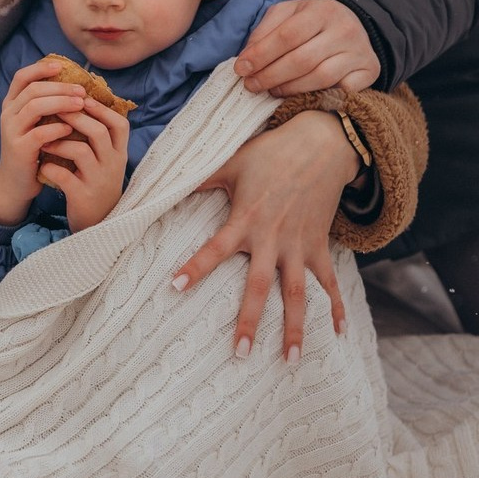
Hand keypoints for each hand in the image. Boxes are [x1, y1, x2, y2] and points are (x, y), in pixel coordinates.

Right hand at [0, 60, 86, 225]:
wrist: (16, 183)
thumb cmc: (32, 150)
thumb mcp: (34, 124)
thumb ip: (45, 105)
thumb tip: (73, 84)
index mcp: (11, 104)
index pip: (21, 77)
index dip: (40, 68)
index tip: (61, 66)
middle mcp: (8, 114)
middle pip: (32, 90)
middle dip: (59, 87)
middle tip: (82, 90)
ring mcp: (11, 131)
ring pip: (34, 107)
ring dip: (60, 103)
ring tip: (81, 104)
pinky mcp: (19, 150)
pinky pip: (39, 133)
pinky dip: (57, 128)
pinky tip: (71, 129)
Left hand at [35, 98, 129, 231]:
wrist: (97, 225)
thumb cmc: (96, 183)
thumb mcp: (104, 160)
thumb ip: (98, 137)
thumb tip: (81, 102)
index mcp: (119, 153)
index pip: (119, 124)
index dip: (101, 108)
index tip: (81, 97)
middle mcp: (112, 165)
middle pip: (98, 131)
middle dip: (74, 116)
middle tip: (54, 109)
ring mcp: (99, 181)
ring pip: (81, 151)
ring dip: (59, 141)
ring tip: (44, 140)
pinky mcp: (83, 197)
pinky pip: (65, 176)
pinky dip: (51, 167)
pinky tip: (44, 165)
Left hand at [172, 110, 359, 362]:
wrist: (319, 146)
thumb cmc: (269, 153)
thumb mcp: (230, 161)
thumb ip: (201, 179)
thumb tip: (166, 183)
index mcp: (246, 219)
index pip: (215, 248)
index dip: (195, 267)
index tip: (175, 287)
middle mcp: (273, 238)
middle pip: (260, 286)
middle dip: (249, 320)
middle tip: (239, 353)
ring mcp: (299, 245)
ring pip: (298, 294)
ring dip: (295, 328)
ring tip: (292, 361)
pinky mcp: (319, 245)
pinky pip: (330, 282)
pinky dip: (337, 307)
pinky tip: (341, 333)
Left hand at [236, 0, 379, 94]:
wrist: (353, 22)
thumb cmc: (311, 19)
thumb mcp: (287, 13)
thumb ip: (265, 31)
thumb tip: (246, 58)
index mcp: (321, 10)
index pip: (287, 35)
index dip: (261, 54)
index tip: (241, 68)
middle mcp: (345, 30)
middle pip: (302, 59)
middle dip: (271, 75)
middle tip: (251, 85)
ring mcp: (360, 52)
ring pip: (321, 78)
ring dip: (290, 89)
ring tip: (271, 90)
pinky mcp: (370, 71)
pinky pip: (342, 91)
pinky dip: (319, 97)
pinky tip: (301, 96)